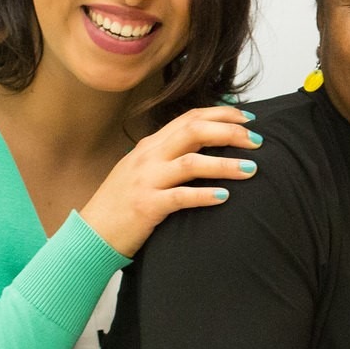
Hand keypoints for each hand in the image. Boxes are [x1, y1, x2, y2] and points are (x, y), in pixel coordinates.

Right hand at [79, 106, 262, 256]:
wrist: (92, 234)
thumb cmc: (123, 203)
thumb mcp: (144, 170)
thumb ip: (170, 155)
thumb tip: (209, 146)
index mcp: (151, 146)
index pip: (190, 118)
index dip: (221, 114)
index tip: (248, 119)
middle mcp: (148, 157)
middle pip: (194, 132)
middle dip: (229, 132)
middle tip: (257, 141)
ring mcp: (146, 181)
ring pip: (191, 163)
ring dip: (225, 164)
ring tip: (252, 169)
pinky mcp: (146, 206)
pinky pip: (180, 197)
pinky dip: (204, 195)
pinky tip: (225, 197)